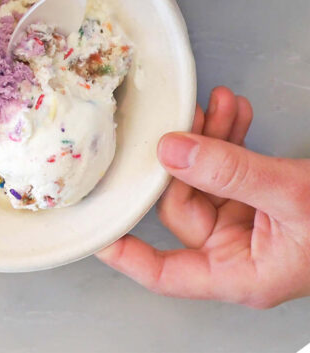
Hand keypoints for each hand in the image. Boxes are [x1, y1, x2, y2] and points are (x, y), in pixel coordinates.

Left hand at [98, 87, 309, 307]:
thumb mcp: (293, 197)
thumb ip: (230, 172)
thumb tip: (170, 149)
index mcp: (241, 274)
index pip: (165, 273)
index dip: (123, 251)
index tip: (89, 224)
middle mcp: (240, 252)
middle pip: (180, 205)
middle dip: (182, 156)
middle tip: (187, 116)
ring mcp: (251, 224)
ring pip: (203, 177)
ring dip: (209, 137)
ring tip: (218, 104)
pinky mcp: (265, 199)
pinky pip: (231, 167)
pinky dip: (230, 137)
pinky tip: (236, 110)